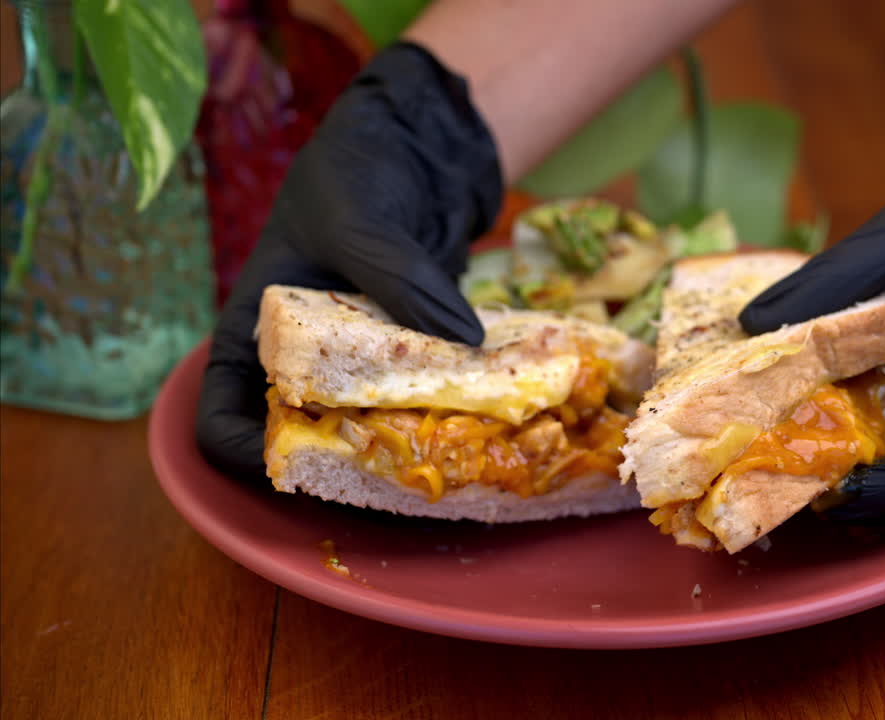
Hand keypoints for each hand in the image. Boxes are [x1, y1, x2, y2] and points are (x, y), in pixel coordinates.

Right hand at [196, 43, 502, 479]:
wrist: (413, 149)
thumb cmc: (354, 171)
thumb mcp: (358, 218)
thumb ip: (397, 276)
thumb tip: (464, 338)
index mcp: (252, 330)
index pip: (220, 414)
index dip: (246, 450)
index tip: (298, 460)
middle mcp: (301, 359)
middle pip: (300, 439)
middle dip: (339, 464)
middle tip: (389, 473)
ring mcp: (358, 364)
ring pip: (365, 431)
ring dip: (399, 449)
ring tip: (442, 456)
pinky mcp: (409, 359)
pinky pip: (418, 403)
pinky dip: (443, 416)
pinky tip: (479, 420)